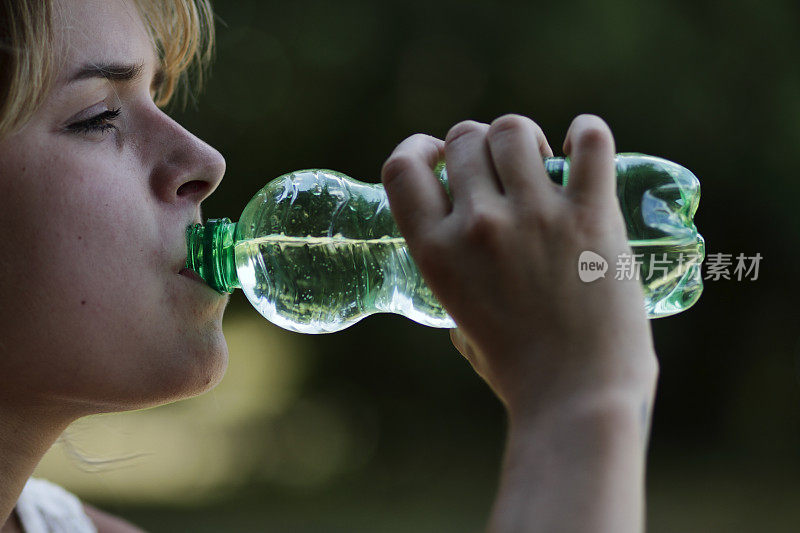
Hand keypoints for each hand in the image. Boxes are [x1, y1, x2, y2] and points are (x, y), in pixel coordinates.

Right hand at [381, 114, 657, 420]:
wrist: (577, 397)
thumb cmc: (519, 370)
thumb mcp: (461, 320)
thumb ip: (458, 278)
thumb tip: (473, 253)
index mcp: (436, 252)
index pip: (402, 169)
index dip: (419, 148)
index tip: (437, 152)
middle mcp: (478, 225)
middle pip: (465, 138)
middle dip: (479, 143)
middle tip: (502, 166)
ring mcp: (535, 216)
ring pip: (514, 130)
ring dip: (524, 137)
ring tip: (541, 159)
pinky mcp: (590, 215)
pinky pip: (590, 140)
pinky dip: (586, 132)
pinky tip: (581, 142)